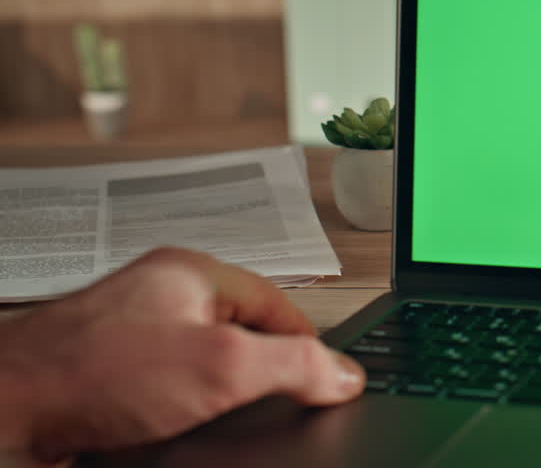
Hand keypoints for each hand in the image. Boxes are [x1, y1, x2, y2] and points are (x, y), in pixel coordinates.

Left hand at [0, 247, 364, 465]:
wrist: (5, 410)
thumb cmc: (92, 374)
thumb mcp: (221, 368)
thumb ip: (295, 367)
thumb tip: (343, 375)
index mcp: (191, 273)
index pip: (278, 302)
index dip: (308, 344)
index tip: (328, 378)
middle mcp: (159, 296)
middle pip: (241, 332)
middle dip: (260, 372)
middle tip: (273, 404)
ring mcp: (129, 333)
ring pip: (201, 363)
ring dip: (216, 395)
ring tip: (218, 419)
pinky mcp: (105, 373)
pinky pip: (164, 389)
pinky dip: (178, 412)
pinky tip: (175, 431)